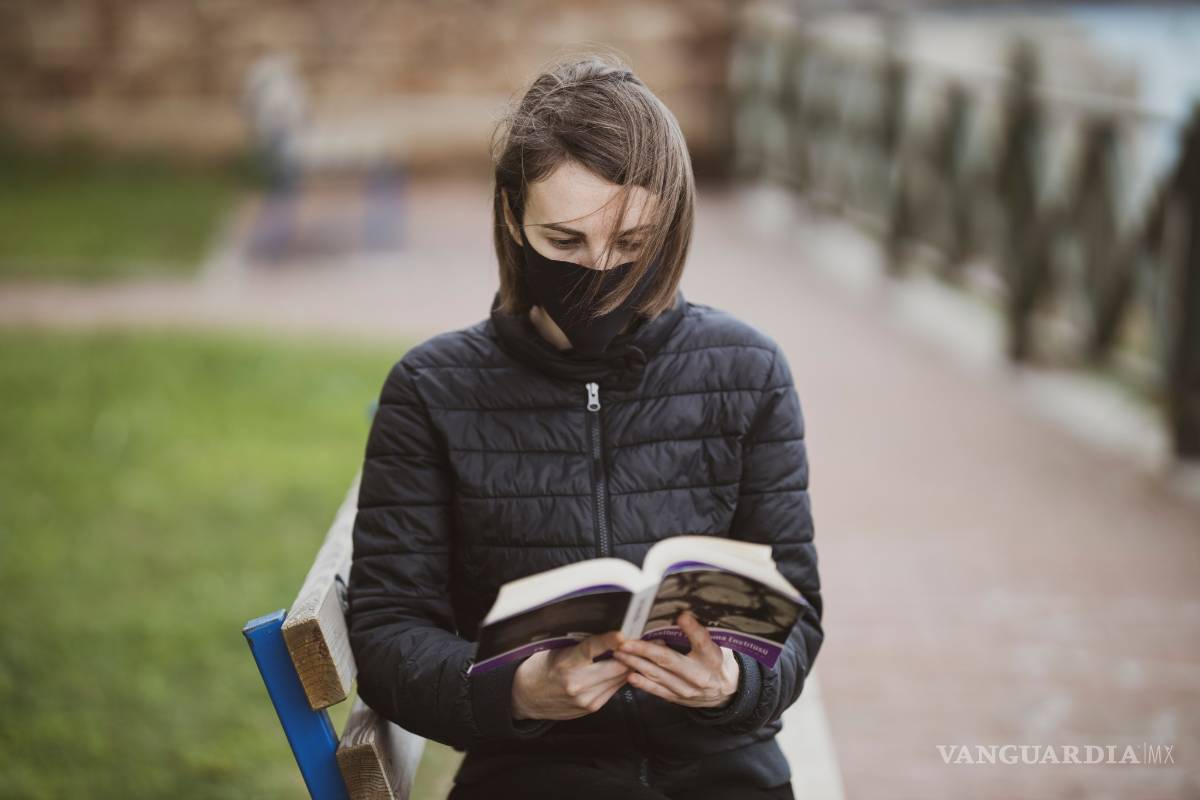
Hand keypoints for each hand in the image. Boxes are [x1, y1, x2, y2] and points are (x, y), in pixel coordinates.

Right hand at [511, 631, 630, 720]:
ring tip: (628, 654)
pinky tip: (614, 669)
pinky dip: (618, 677)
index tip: (623, 634)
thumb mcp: (555, 649)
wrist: (527, 697)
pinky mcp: (592, 708)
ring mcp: (587, 699)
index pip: (592, 649)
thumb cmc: (541, 668)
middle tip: (634, 642)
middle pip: (617, 667)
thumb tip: (605, 631)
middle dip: (628, 654)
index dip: (610, 640)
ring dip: (626, 666)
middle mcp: (578, 684)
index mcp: (566, 664)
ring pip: (621, 679)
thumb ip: (579, 643)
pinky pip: (615, 689)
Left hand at [613, 611, 739, 708]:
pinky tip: (630, 676)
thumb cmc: (716, 661)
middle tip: (626, 642)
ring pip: (659, 675)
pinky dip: (643, 683)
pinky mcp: (678, 698)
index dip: (692, 629)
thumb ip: (699, 632)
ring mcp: (687, 689)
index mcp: (712, 657)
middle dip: (645, 650)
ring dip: (637, 664)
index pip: (702, 641)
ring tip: (620, 654)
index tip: (682, 616)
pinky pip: (658, 690)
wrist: (725, 691)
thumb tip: (682, 613)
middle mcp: (699, 675)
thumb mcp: (716, 643)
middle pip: (669, 660)